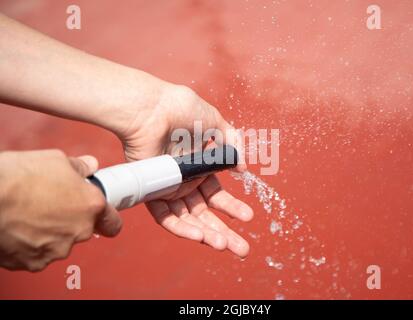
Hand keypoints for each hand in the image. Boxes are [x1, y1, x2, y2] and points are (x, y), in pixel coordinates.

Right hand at [0, 149, 120, 271]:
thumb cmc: (20, 177)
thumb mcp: (57, 160)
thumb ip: (80, 167)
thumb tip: (90, 166)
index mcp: (91, 206)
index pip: (113, 222)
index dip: (107, 217)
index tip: (101, 214)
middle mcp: (79, 231)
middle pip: (83, 230)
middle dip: (71, 219)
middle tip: (52, 203)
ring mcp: (57, 249)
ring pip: (60, 242)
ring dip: (51, 232)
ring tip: (30, 213)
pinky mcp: (34, 262)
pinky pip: (38, 254)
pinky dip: (31, 244)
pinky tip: (19, 227)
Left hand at [112, 82, 253, 256]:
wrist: (153, 109)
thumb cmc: (182, 111)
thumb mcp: (216, 123)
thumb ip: (233, 144)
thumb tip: (243, 169)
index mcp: (201, 168)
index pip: (217, 196)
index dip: (232, 208)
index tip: (248, 217)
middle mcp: (186, 182)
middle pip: (206, 214)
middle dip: (225, 232)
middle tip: (242, 249)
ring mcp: (170, 188)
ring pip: (189, 219)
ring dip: (207, 234)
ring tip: (224, 246)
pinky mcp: (153, 192)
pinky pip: (167, 217)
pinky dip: (182, 228)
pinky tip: (200, 236)